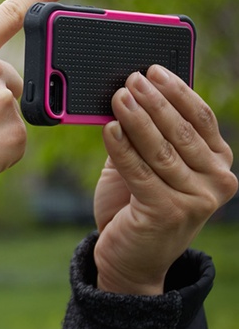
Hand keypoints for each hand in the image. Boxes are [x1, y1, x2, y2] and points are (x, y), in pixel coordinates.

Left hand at [93, 65, 236, 294]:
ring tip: (118, 96)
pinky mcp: (167, 213)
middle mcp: (216, 182)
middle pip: (182, 131)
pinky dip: (122, 148)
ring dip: (137, 119)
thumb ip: (145, 135)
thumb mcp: (147, 166)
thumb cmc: (137, 206)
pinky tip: (109, 128)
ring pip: (161, 150)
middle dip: (154, 101)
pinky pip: (140, 172)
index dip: (178, 91)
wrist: (130, 260)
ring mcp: (196, 200)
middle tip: (131, 78)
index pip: (201, 118)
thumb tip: (128, 93)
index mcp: (218, 164)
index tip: (154, 69)